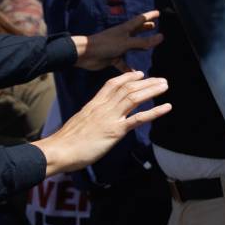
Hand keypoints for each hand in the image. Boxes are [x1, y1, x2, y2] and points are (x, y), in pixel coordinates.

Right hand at [33, 71, 170, 175]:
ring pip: (134, 98)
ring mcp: (109, 118)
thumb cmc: (66, 141)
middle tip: (160, 79)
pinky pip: (138, 118)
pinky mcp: (114, 131)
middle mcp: (103, 108)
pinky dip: (155, 112)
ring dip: (152, 91)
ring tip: (165, 86)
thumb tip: (96, 121)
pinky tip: (166, 107)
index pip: (112, 85)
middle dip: (145, 82)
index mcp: (93, 105)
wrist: (58, 150)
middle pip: (127, 88)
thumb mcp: (79, 123)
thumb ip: (91, 118)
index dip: (127, 77)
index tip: (139, 73)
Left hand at [73, 10, 162, 70]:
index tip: (158, 12)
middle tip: (154, 25)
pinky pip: (124, 64)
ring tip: (149, 47)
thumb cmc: (106, 44)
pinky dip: (129, 68)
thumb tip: (161, 37)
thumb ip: (143, 42)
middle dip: (145, 28)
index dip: (149, 16)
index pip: (140, 20)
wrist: (86, 54)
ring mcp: (118, 47)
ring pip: (132, 47)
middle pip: (137, 31)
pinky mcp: (113, 58)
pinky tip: (136, 73)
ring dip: (140, 47)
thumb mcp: (127, 43)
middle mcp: (122, 37)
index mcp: (125, 29)